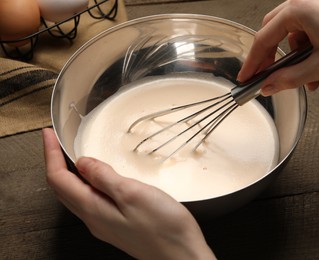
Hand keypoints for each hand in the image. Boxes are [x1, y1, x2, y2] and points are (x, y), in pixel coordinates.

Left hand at [42, 128, 214, 259]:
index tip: (47, 134)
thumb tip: (83, 163)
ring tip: (70, 156)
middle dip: (54, 163)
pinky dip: (85, 184)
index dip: (50, 154)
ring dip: (68, 174)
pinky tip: (97, 178)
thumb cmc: (163, 227)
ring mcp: (105, 224)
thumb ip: (104, 177)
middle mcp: (94, 218)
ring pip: (76, 196)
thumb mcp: (132, 194)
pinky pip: (91, 202)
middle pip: (62, 189)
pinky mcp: (117, 224)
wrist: (182, 255)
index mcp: (93, 209)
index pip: (59, 179)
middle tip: (54, 143)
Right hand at [237, 0, 318, 95]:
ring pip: (291, 34)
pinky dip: (307, 51)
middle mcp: (307, 1)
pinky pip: (307, 31)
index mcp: (300, 9)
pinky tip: (316, 68)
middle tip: (266, 77)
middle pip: (273, 32)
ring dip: (293, 58)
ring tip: (304, 78)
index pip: (263, 38)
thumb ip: (289, 78)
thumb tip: (268, 86)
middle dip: (271, 58)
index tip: (246, 77)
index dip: (252, 62)